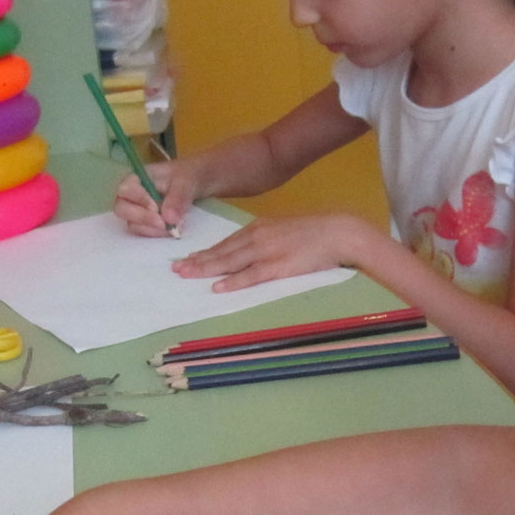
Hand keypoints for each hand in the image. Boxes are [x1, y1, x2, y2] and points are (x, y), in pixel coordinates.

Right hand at [113, 159, 198, 235]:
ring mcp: (138, 211)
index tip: (156, 208)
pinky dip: (157, 235)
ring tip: (173, 227)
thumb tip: (168, 219)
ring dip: (152, 229)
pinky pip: (144, 233)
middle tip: (164, 224)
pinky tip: (172, 231)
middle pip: (122, 209)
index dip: (138, 200)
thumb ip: (177, 197)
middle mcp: (133, 195)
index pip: (125, 190)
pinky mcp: (147, 224)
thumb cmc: (188, 175)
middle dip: (142, 218)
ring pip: (133, 224)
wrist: (198, 183)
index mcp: (138, 178)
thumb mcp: (185, 181)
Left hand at [170, 214, 368, 290]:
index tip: (187, 258)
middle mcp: (257, 237)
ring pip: (229, 261)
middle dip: (197, 260)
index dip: (205, 251)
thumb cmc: (315, 234)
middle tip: (175, 269)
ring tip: (186, 275)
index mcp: (259, 227)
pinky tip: (217, 286)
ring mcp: (266, 251)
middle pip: (221, 251)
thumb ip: (266, 238)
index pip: (226, 242)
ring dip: (206, 269)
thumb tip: (250, 251)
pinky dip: (232, 281)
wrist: (338, 232)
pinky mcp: (278, 266)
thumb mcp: (284, 230)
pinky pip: (250, 275)